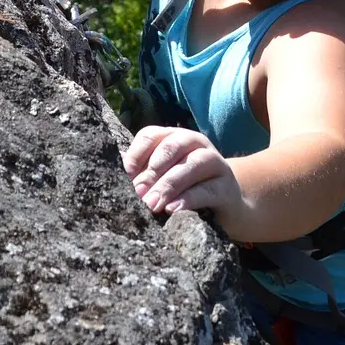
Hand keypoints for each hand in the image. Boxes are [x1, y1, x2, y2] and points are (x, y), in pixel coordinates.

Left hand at [123, 126, 239, 216]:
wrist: (225, 209)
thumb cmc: (185, 189)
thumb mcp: (161, 179)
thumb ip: (141, 173)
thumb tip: (117, 168)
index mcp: (174, 138)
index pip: (151, 135)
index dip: (135, 154)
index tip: (125, 175)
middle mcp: (195, 143)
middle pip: (172, 147)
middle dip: (152, 170)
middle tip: (138, 193)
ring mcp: (215, 162)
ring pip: (193, 164)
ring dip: (169, 184)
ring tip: (152, 204)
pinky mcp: (227, 187)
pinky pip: (208, 189)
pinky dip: (189, 199)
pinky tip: (172, 209)